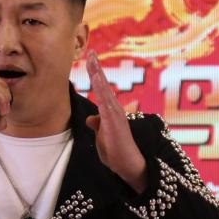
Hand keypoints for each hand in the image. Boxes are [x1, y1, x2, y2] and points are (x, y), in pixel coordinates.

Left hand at [84, 50, 147, 192]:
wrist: (128, 166)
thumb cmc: (116, 152)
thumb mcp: (102, 136)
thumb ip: (97, 125)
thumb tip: (90, 118)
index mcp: (110, 111)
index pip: (102, 88)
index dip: (95, 73)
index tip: (90, 59)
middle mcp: (114, 109)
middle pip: (104, 84)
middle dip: (96, 68)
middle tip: (91, 52)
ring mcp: (116, 115)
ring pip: (105, 91)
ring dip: (98, 75)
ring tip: (92, 61)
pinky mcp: (115, 123)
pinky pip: (106, 103)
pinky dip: (101, 90)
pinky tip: (96, 80)